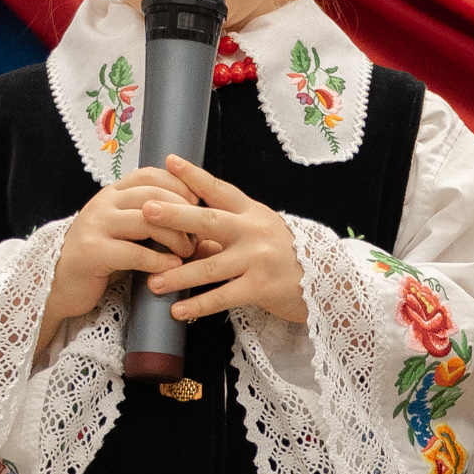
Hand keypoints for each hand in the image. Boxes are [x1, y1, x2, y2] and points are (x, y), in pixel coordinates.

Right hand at [36, 175, 184, 355]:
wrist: (59, 285)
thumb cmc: (102, 261)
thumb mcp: (132, 240)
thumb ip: (163, 233)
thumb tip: (210, 241)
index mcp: (113, 194)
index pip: (150, 175)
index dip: (178, 185)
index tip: (197, 204)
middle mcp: (103, 203)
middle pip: (153, 195)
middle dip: (182, 213)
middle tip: (197, 234)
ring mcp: (96, 225)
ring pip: (146, 220)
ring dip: (174, 237)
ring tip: (187, 252)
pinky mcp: (93, 252)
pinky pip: (134, 252)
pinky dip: (158, 261)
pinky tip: (171, 268)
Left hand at [141, 157, 307, 328]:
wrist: (327, 281)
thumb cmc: (283, 254)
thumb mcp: (259, 231)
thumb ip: (226, 230)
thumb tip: (185, 229)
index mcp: (251, 211)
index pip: (219, 189)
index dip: (194, 175)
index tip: (169, 162)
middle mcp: (253, 230)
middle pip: (209, 221)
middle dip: (176, 215)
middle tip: (146, 211)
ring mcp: (257, 259)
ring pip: (210, 266)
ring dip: (178, 275)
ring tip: (152, 281)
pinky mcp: (261, 287)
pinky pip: (223, 297)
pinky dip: (198, 305)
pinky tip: (177, 311)